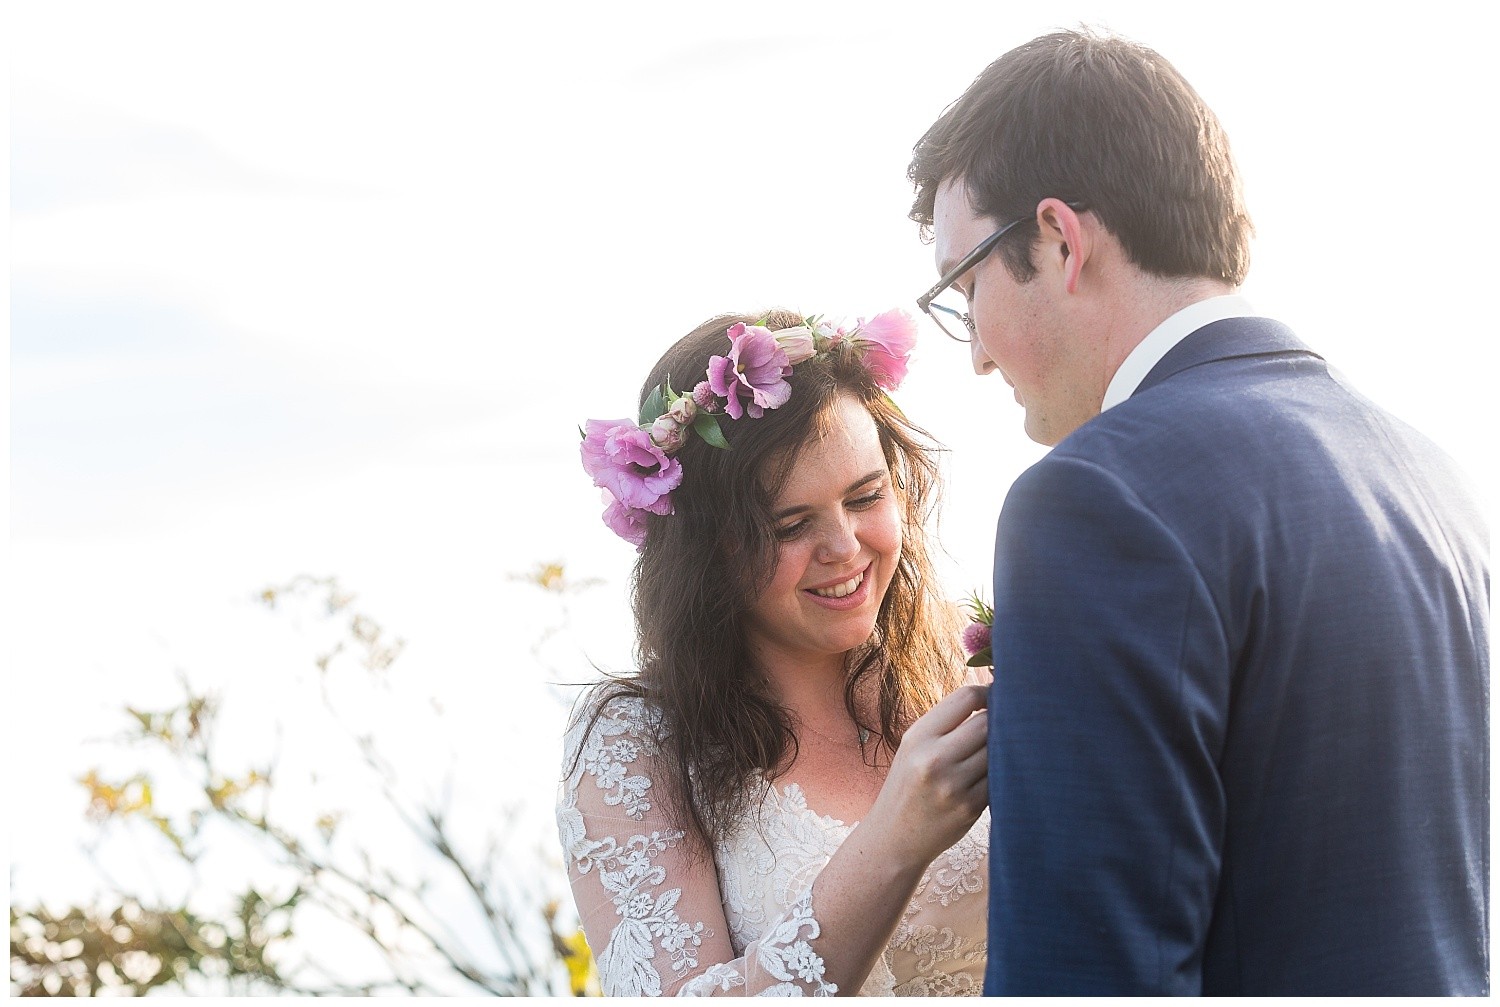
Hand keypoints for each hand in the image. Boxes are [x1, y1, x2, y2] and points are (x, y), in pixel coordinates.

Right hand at [867, 683, 988, 867]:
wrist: (894, 838)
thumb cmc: (908, 786)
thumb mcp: (912, 748)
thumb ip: (945, 724)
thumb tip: (991, 698)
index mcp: (918, 737)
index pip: (965, 698)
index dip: (986, 692)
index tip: (993, 697)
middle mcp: (934, 759)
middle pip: (987, 723)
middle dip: (999, 720)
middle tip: (1002, 724)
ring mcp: (953, 786)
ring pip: (997, 750)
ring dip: (1003, 747)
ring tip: (996, 750)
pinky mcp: (970, 808)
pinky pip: (999, 778)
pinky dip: (1000, 773)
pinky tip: (993, 774)